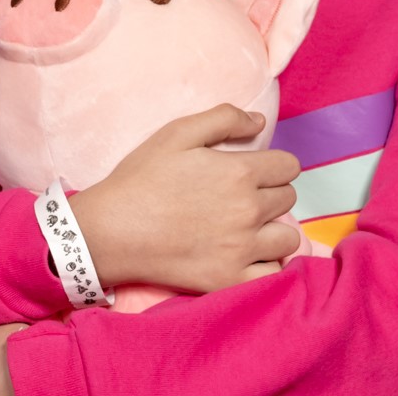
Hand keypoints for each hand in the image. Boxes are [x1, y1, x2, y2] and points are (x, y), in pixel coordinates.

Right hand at [69, 104, 302, 293]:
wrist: (109, 231)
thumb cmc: (141, 179)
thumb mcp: (177, 133)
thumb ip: (224, 118)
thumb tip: (259, 121)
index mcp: (240, 172)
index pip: (289, 166)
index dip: (273, 165)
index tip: (255, 172)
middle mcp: (248, 210)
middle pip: (288, 199)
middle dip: (271, 194)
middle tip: (241, 198)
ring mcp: (241, 249)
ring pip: (288, 238)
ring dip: (274, 230)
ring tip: (249, 228)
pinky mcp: (230, 279)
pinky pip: (273, 274)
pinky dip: (266, 265)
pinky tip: (248, 257)